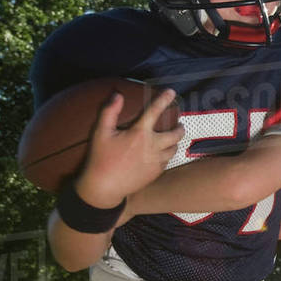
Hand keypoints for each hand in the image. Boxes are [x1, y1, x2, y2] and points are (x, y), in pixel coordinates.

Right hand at [75, 89, 183, 207]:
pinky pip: (167, 161)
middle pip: (176, 134)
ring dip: (174, 142)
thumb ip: (109, 111)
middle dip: (180, 127)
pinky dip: (166, 155)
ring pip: (174, 149)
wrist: (105, 188)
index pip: (155, 111)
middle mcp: (152, 147)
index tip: (171, 92)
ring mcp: (156, 161)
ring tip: (171, 139)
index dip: (164, 99)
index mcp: (139, 133)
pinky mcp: (156, 173)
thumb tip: (117, 95)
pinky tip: (161, 154)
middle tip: (179, 124)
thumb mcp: (100, 133)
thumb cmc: (101, 159)